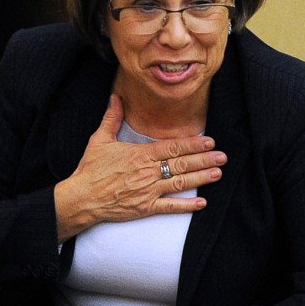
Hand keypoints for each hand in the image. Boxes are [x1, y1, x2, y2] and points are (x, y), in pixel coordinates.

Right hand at [54, 94, 226, 242]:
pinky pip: (170, 207)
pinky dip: (186, 206)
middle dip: (204, 160)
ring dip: (201, 178)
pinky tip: (202, 203)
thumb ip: (111, 118)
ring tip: (218, 173)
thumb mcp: (100, 140)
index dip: (192, 144)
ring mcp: (148, 191)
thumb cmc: (90, 169)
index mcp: (140, 154)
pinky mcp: (145, 208)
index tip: (209, 141)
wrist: (81, 197)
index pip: (172, 147)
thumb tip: (115, 97)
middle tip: (222, 157)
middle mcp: (148, 172)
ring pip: (180, 183)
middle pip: (181, 164)